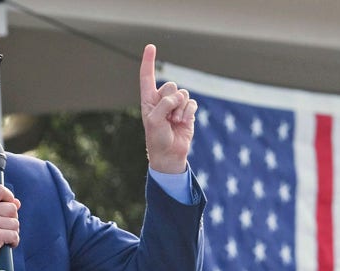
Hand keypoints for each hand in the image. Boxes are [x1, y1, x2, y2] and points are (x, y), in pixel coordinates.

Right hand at [0, 185, 20, 270]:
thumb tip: (17, 202)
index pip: (0, 189)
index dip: (9, 197)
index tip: (8, 207)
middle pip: (12, 208)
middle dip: (12, 219)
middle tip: (2, 228)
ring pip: (15, 223)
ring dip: (12, 232)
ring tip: (1, 237)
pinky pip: (15, 235)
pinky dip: (13, 242)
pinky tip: (4, 245)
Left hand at [139, 44, 196, 173]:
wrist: (169, 154)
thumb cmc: (156, 138)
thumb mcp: (154, 120)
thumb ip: (164, 104)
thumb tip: (179, 97)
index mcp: (149, 100)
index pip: (147, 77)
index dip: (149, 62)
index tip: (150, 46)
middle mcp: (162, 100)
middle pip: (171, 85)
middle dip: (171, 101)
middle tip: (166, 117)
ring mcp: (176, 105)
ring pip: (183, 94)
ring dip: (180, 109)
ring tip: (174, 122)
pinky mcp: (187, 111)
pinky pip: (192, 102)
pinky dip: (188, 112)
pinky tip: (183, 122)